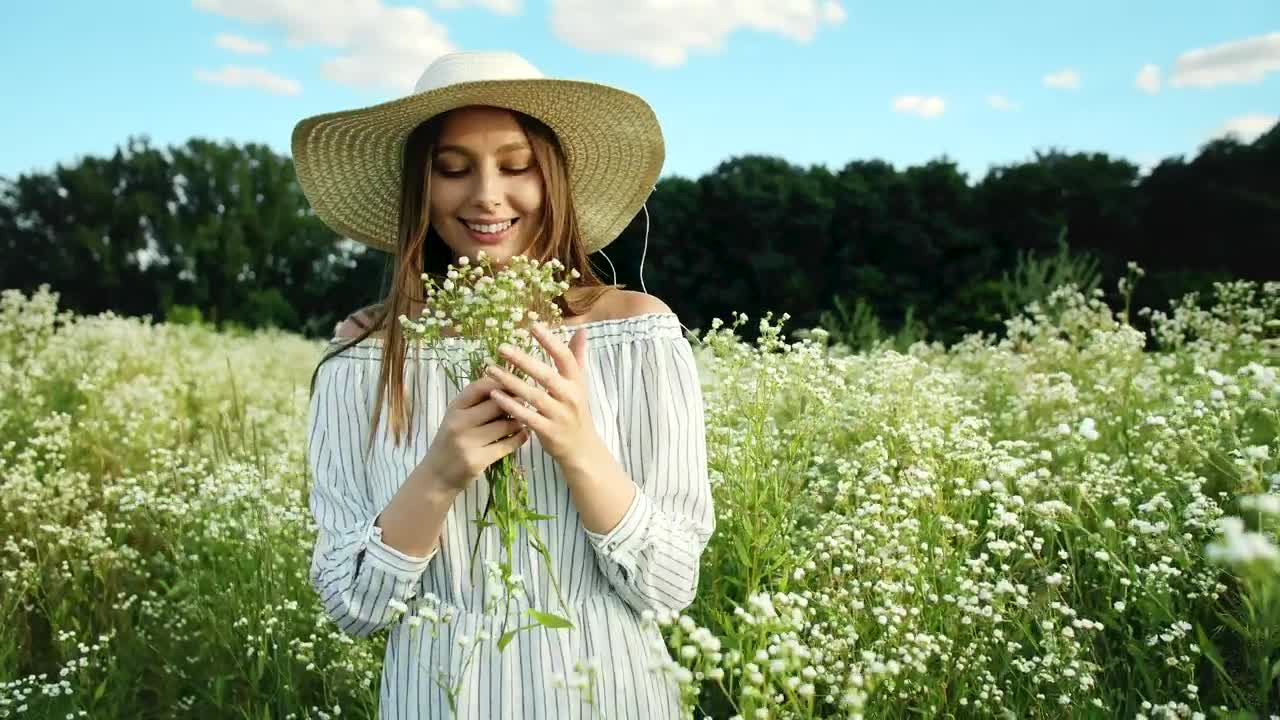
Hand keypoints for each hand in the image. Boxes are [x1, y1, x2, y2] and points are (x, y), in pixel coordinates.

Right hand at [419, 374, 528, 492]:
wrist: (437, 475)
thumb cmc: (451, 441)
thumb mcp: (457, 417)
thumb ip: (478, 402)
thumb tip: (510, 385)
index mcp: (454, 407)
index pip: (480, 386)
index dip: (502, 382)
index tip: (515, 385)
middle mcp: (458, 422)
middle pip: (497, 404)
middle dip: (516, 402)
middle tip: (526, 403)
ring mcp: (467, 442)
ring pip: (506, 425)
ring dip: (519, 422)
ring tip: (523, 420)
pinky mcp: (477, 460)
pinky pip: (508, 445)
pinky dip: (520, 438)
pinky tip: (523, 434)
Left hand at [482, 322, 600, 465]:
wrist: (581, 447)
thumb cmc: (575, 410)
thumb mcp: (580, 383)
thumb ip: (578, 356)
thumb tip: (581, 330)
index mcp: (576, 381)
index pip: (565, 357)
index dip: (550, 341)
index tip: (533, 326)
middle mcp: (570, 396)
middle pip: (546, 375)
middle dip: (523, 360)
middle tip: (501, 347)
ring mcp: (559, 414)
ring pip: (534, 396)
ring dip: (511, 382)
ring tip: (490, 369)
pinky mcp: (548, 431)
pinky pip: (528, 416)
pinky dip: (511, 406)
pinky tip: (494, 395)